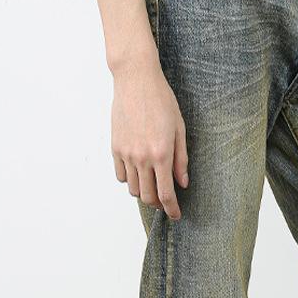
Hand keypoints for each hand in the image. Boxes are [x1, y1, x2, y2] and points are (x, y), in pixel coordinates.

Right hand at [110, 52, 187, 220]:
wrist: (136, 81)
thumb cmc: (162, 101)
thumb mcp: (180, 129)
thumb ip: (181, 159)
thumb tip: (183, 183)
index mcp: (161, 154)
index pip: (166, 194)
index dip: (172, 209)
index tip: (176, 215)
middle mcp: (141, 157)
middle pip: (147, 196)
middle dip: (158, 204)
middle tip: (166, 202)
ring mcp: (126, 153)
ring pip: (132, 188)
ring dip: (144, 192)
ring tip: (153, 186)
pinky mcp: (115, 147)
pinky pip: (120, 175)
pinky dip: (130, 180)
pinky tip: (139, 173)